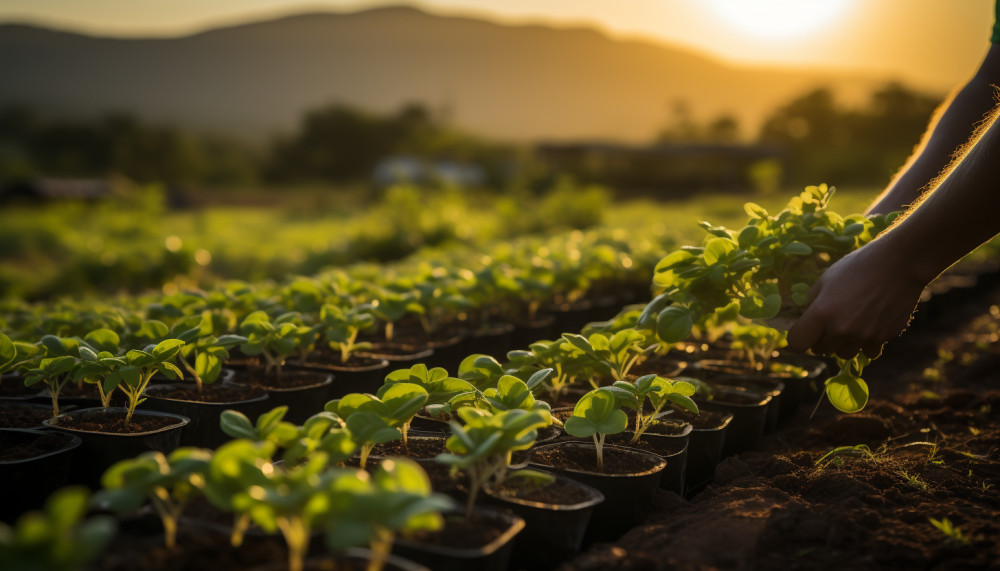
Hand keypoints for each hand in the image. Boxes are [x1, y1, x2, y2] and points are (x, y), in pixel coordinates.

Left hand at [786, 240, 925, 358]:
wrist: (899, 264)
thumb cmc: (858, 266)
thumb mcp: (826, 279)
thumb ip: (812, 301)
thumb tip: (805, 318)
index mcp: (821, 313)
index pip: (797, 343)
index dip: (798, 338)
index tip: (804, 331)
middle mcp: (841, 329)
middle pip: (820, 350)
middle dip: (821, 339)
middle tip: (831, 322)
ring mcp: (863, 336)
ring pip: (843, 354)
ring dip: (843, 343)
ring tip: (852, 323)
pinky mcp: (884, 338)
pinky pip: (868, 352)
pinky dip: (867, 344)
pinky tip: (870, 326)